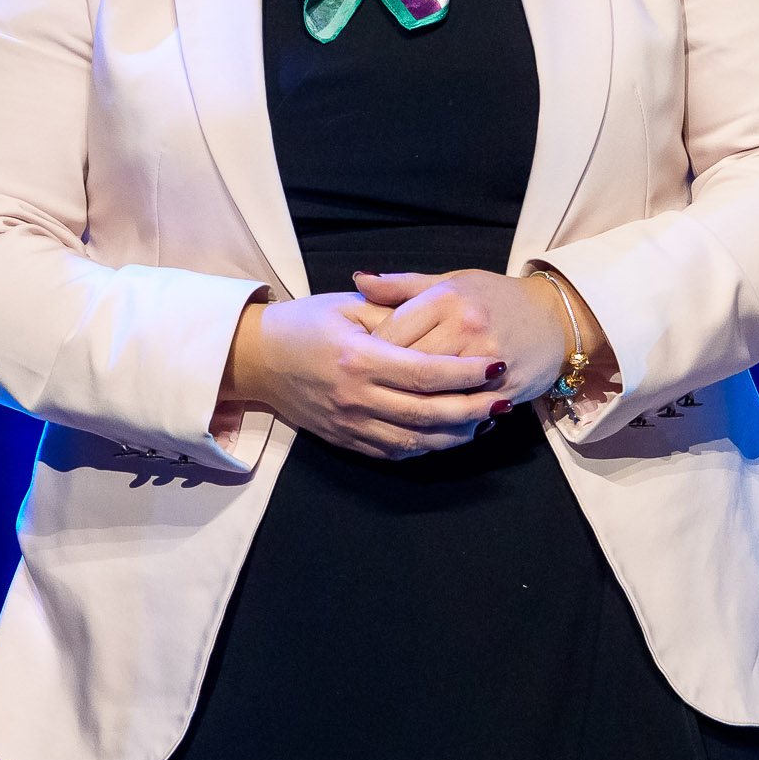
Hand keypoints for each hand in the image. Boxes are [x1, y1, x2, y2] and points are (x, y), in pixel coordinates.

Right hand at [220, 288, 505, 458]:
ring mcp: (349, 424)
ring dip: (455, 434)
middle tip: (504, 399)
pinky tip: (450, 435)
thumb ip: (392, 315)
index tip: (496, 366)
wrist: (255, 360)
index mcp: (358, 358)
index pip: (424, 373)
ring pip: (415, 441)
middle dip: (472, 409)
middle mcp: (355, 396)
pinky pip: (393, 452)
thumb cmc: (302, 324)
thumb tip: (439, 322)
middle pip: (426, 413)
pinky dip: (427, 448)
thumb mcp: (344, 306)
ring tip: (486, 419)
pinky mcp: (345, 440)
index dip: (465, 374)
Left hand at [356, 266, 612, 404]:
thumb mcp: (450, 282)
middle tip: (369, 390)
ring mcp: (487, 361)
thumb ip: (401, 286)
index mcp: (447, 298)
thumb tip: (359, 280)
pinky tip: (425, 421)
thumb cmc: (495, 298)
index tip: (359, 361)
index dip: (369, 351)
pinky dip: (442, 419)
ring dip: (411, 404)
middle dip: (385, 381)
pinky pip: (462, 411)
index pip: (391, 332)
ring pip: (432, 394)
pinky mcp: (504, 388)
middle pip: (408, 366)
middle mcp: (466, 328)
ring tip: (392, 408)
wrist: (555, 319)